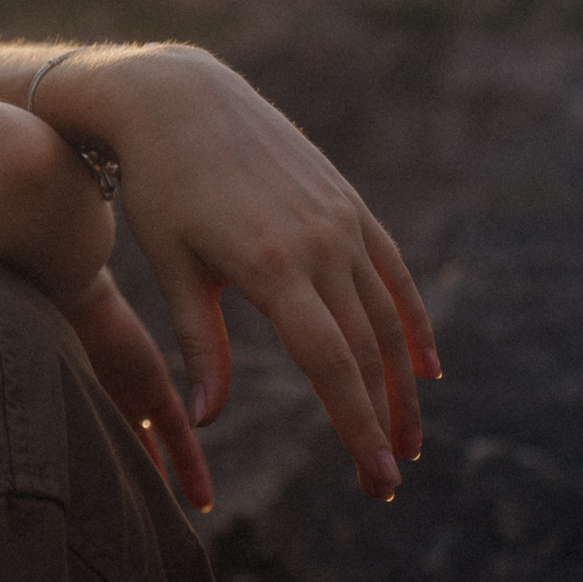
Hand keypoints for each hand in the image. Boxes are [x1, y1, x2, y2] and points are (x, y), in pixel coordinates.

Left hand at [55, 46, 437, 499]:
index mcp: (272, 267)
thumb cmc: (158, 187)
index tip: (376, 478)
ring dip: (401, 384)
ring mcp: (341, 221)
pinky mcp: (346, 204)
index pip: (330, 365)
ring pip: (387, 317)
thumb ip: (199, 343)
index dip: (355, 426)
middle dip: (380, 422)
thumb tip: (204, 418)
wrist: (179, 98)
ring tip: (407, 439)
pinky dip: (413, 321)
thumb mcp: (172, 266)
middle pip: (367, 351)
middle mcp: (320, 244)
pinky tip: (424, 366)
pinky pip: (391, 272)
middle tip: (388, 483)